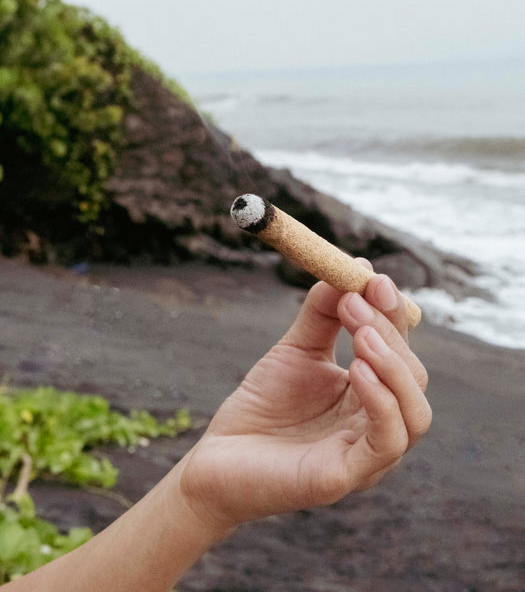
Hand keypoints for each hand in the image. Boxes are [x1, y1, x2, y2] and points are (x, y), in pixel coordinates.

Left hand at [178, 265, 431, 529]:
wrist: (216, 458)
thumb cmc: (261, 406)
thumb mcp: (295, 349)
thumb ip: (322, 313)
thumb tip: (352, 267)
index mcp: (371, 395)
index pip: (400, 351)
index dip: (392, 314)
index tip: (372, 278)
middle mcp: (378, 425)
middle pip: (413, 378)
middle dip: (390, 334)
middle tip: (356, 301)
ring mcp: (368, 456)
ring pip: (415, 413)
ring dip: (394, 366)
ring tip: (362, 333)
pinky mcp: (347, 477)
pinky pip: (387, 443)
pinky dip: (383, 404)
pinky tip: (358, 371)